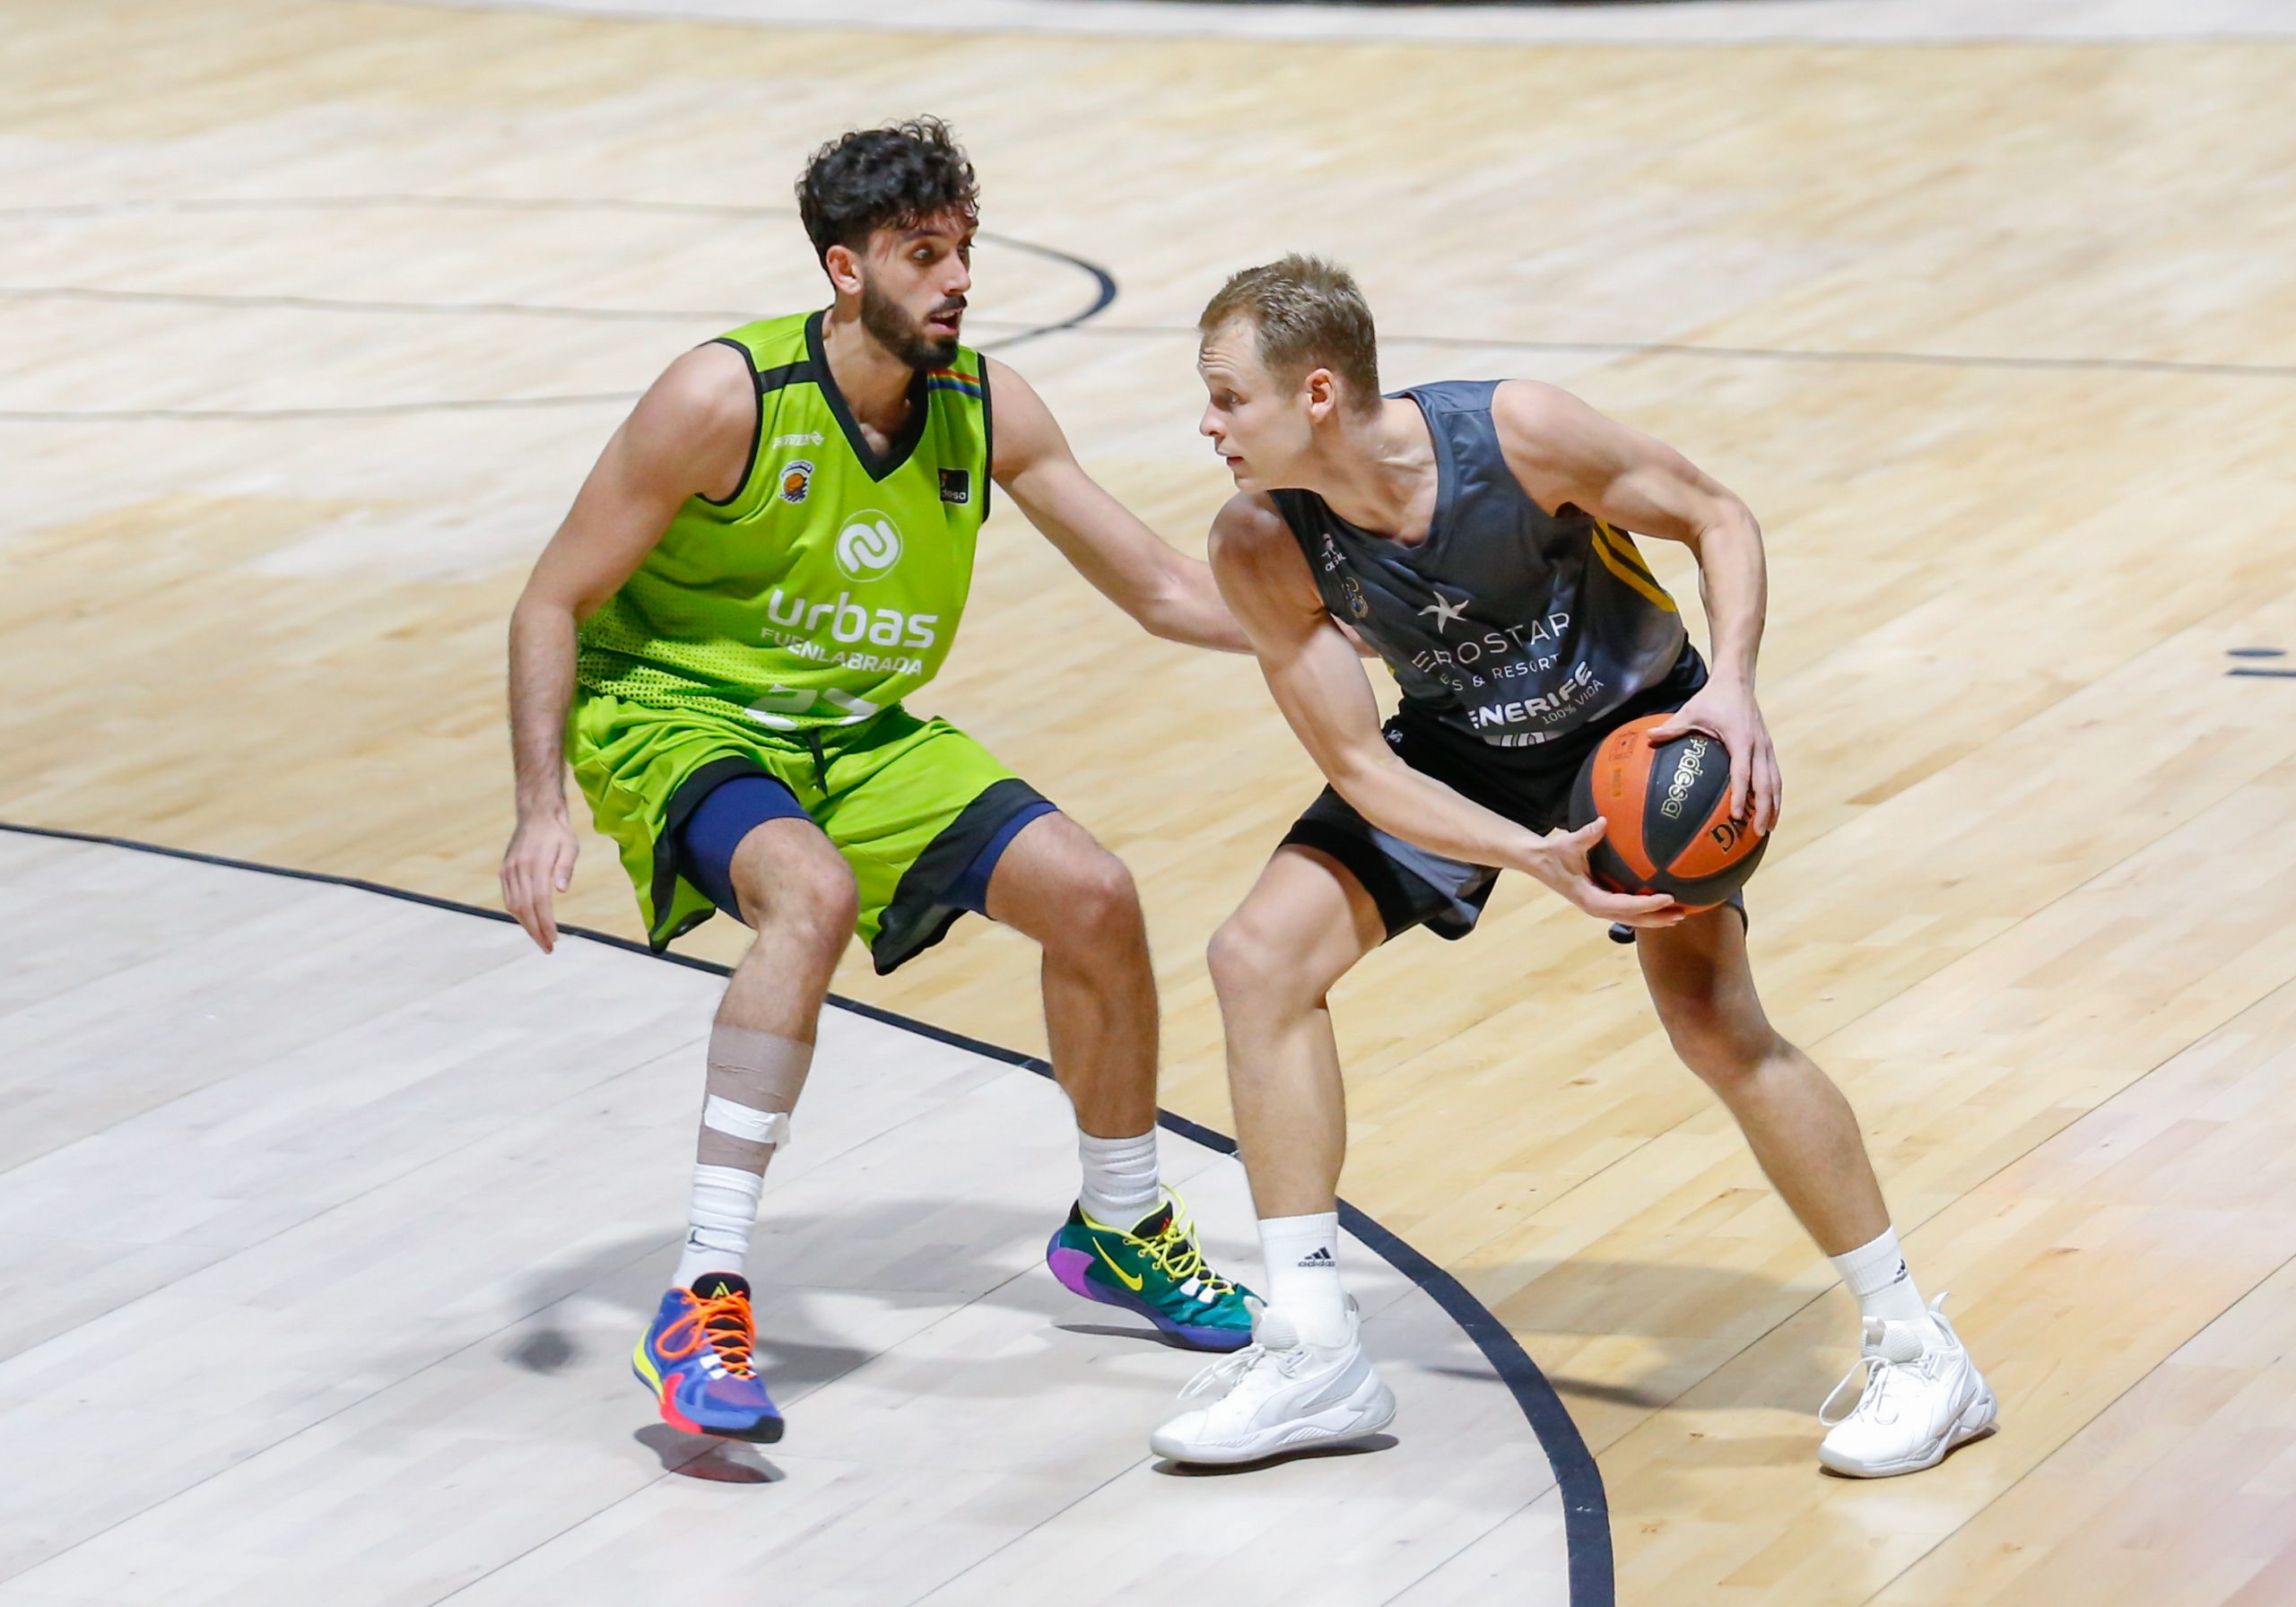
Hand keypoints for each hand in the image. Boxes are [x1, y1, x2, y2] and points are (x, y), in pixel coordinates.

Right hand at [501, 809, 578, 951]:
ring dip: (526, 925)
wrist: (536, 814)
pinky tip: (529, 922)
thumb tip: (562, 889)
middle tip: (548, 948)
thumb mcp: (570, 846)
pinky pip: (508, 898)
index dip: (545, 922)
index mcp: (536, 864)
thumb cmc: (558, 832)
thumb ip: (566, 867)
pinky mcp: (504, 871)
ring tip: (540, 939)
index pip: (539, 901)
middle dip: (536, 931)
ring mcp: (508, 870)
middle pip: (524, 908)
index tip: (553, 938)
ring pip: (514, 906)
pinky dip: (517, 913)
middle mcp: (518, 869)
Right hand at [1522, 818, 1684, 928]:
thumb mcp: (1568, 844)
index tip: (1668, 898)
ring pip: (1631, 919)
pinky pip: (1626, 911)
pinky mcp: (1600, 902)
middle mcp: (1597, 908)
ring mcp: (1599, 907)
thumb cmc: (1554, 853)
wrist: (1538, 862)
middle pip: (1633, 919)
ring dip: (1653, 918)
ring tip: (1677, 915)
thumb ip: (1586, 835)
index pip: (1626, 906)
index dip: (1648, 904)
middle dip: (1657, 919)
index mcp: (1591, 899)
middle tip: (1682, 913)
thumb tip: (1604, 821)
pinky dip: (1643, 911)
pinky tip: (1658, 906)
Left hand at [1646, 678, 1780, 835]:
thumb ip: (1672, 728)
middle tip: (1758, 831)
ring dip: (1773, 805)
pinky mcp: (1768, 747)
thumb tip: (1649, 738)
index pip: (1742, 773)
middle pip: (1765, 783)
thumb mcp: (1691, 711)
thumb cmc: (1712, 698)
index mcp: (1740, 738)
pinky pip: (1774, 774)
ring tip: (1768, 828)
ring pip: (1774, 781)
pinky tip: (1771, 810)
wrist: (1737, 681)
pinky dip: (1775, 794)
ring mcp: (1766, 746)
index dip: (1740, 795)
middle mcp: (1758, 745)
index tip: (1736, 815)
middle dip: (1764, 809)